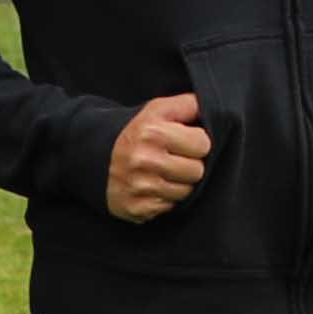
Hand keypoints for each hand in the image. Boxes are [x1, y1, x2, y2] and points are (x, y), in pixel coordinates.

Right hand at [102, 92, 216, 220]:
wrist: (97, 159)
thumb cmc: (138, 133)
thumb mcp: (158, 109)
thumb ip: (188, 105)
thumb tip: (215, 109)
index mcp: (152, 132)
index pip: (203, 143)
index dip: (196, 141)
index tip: (184, 141)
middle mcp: (145, 160)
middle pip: (198, 171)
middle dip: (190, 164)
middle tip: (175, 159)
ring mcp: (140, 187)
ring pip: (187, 192)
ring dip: (179, 183)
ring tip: (164, 173)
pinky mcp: (137, 208)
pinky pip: (171, 207)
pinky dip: (166, 199)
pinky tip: (154, 188)